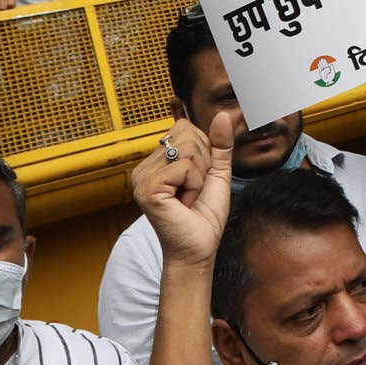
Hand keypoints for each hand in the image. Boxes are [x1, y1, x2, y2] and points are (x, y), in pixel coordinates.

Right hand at [133, 115, 236, 265]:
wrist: (198, 249)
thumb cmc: (205, 216)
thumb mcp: (217, 173)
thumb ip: (219, 145)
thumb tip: (223, 114)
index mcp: (155, 163)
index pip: (184, 128)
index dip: (203, 152)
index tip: (197, 180)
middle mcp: (143, 168)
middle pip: (187, 135)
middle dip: (203, 164)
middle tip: (194, 191)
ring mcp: (142, 178)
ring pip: (188, 149)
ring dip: (200, 176)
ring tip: (189, 197)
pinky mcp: (147, 188)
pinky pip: (185, 165)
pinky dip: (194, 184)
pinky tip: (185, 202)